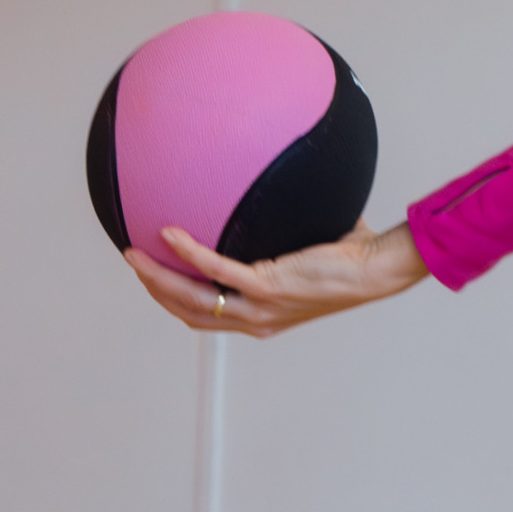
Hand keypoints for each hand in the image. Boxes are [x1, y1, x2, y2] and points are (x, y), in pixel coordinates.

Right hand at [124, 220, 429, 338]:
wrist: (378, 270)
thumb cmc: (353, 258)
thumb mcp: (309, 249)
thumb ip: (287, 232)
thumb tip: (280, 193)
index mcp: (263, 317)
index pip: (207, 317)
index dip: (174, 301)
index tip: (155, 278)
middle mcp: (257, 318)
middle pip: (189, 311)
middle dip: (156, 289)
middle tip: (134, 261)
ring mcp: (261, 305)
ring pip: (193, 298)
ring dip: (158, 276)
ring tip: (134, 253)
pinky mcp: (269, 286)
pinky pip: (218, 269)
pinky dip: (189, 252)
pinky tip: (170, 233)